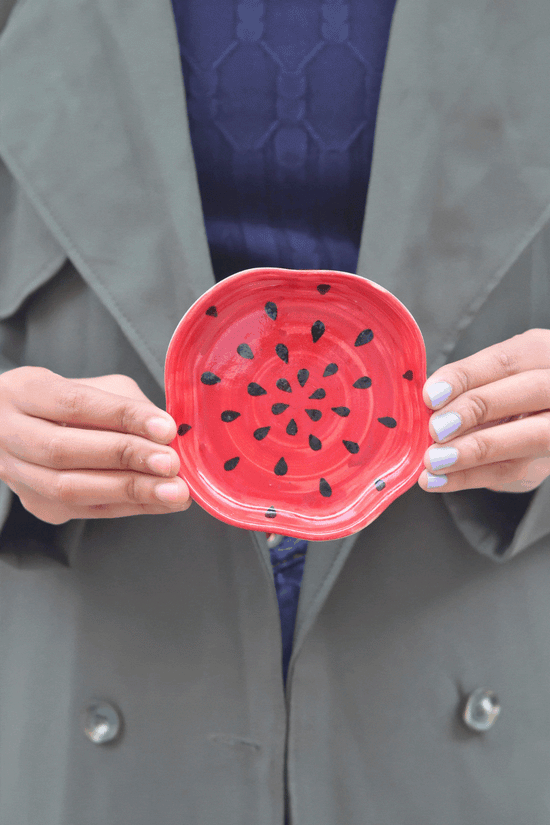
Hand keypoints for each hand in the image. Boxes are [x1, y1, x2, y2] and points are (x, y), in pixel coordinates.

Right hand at [0, 367, 190, 522]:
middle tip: (171, 463)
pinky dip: (130, 507)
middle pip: (64, 450)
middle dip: (125, 458)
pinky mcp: (39, 506)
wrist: (24, 430)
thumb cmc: (68, 403)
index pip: (73, 403)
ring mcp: (19, 475)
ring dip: (130, 491)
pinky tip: (161, 502)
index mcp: (24, 392)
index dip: (122, 416)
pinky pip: (87, 510)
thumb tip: (167, 434)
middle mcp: (9, 434)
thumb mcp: (95, 387)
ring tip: (173, 491)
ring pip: (70, 489)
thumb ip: (126, 405)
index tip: (165, 428)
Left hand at [417, 329, 549, 493]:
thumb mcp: (490, 380)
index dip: (466, 376)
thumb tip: (425, 405)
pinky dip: (471, 477)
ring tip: (433, 461)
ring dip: (475, 451)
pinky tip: (438, 480)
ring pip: (533, 436)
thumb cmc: (503, 395)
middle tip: (435, 429)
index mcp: (541, 354)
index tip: (431, 395)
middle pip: (530, 390)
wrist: (534, 425)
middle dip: (477, 408)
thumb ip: (466, 387)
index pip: (506, 360)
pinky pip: (515, 470)